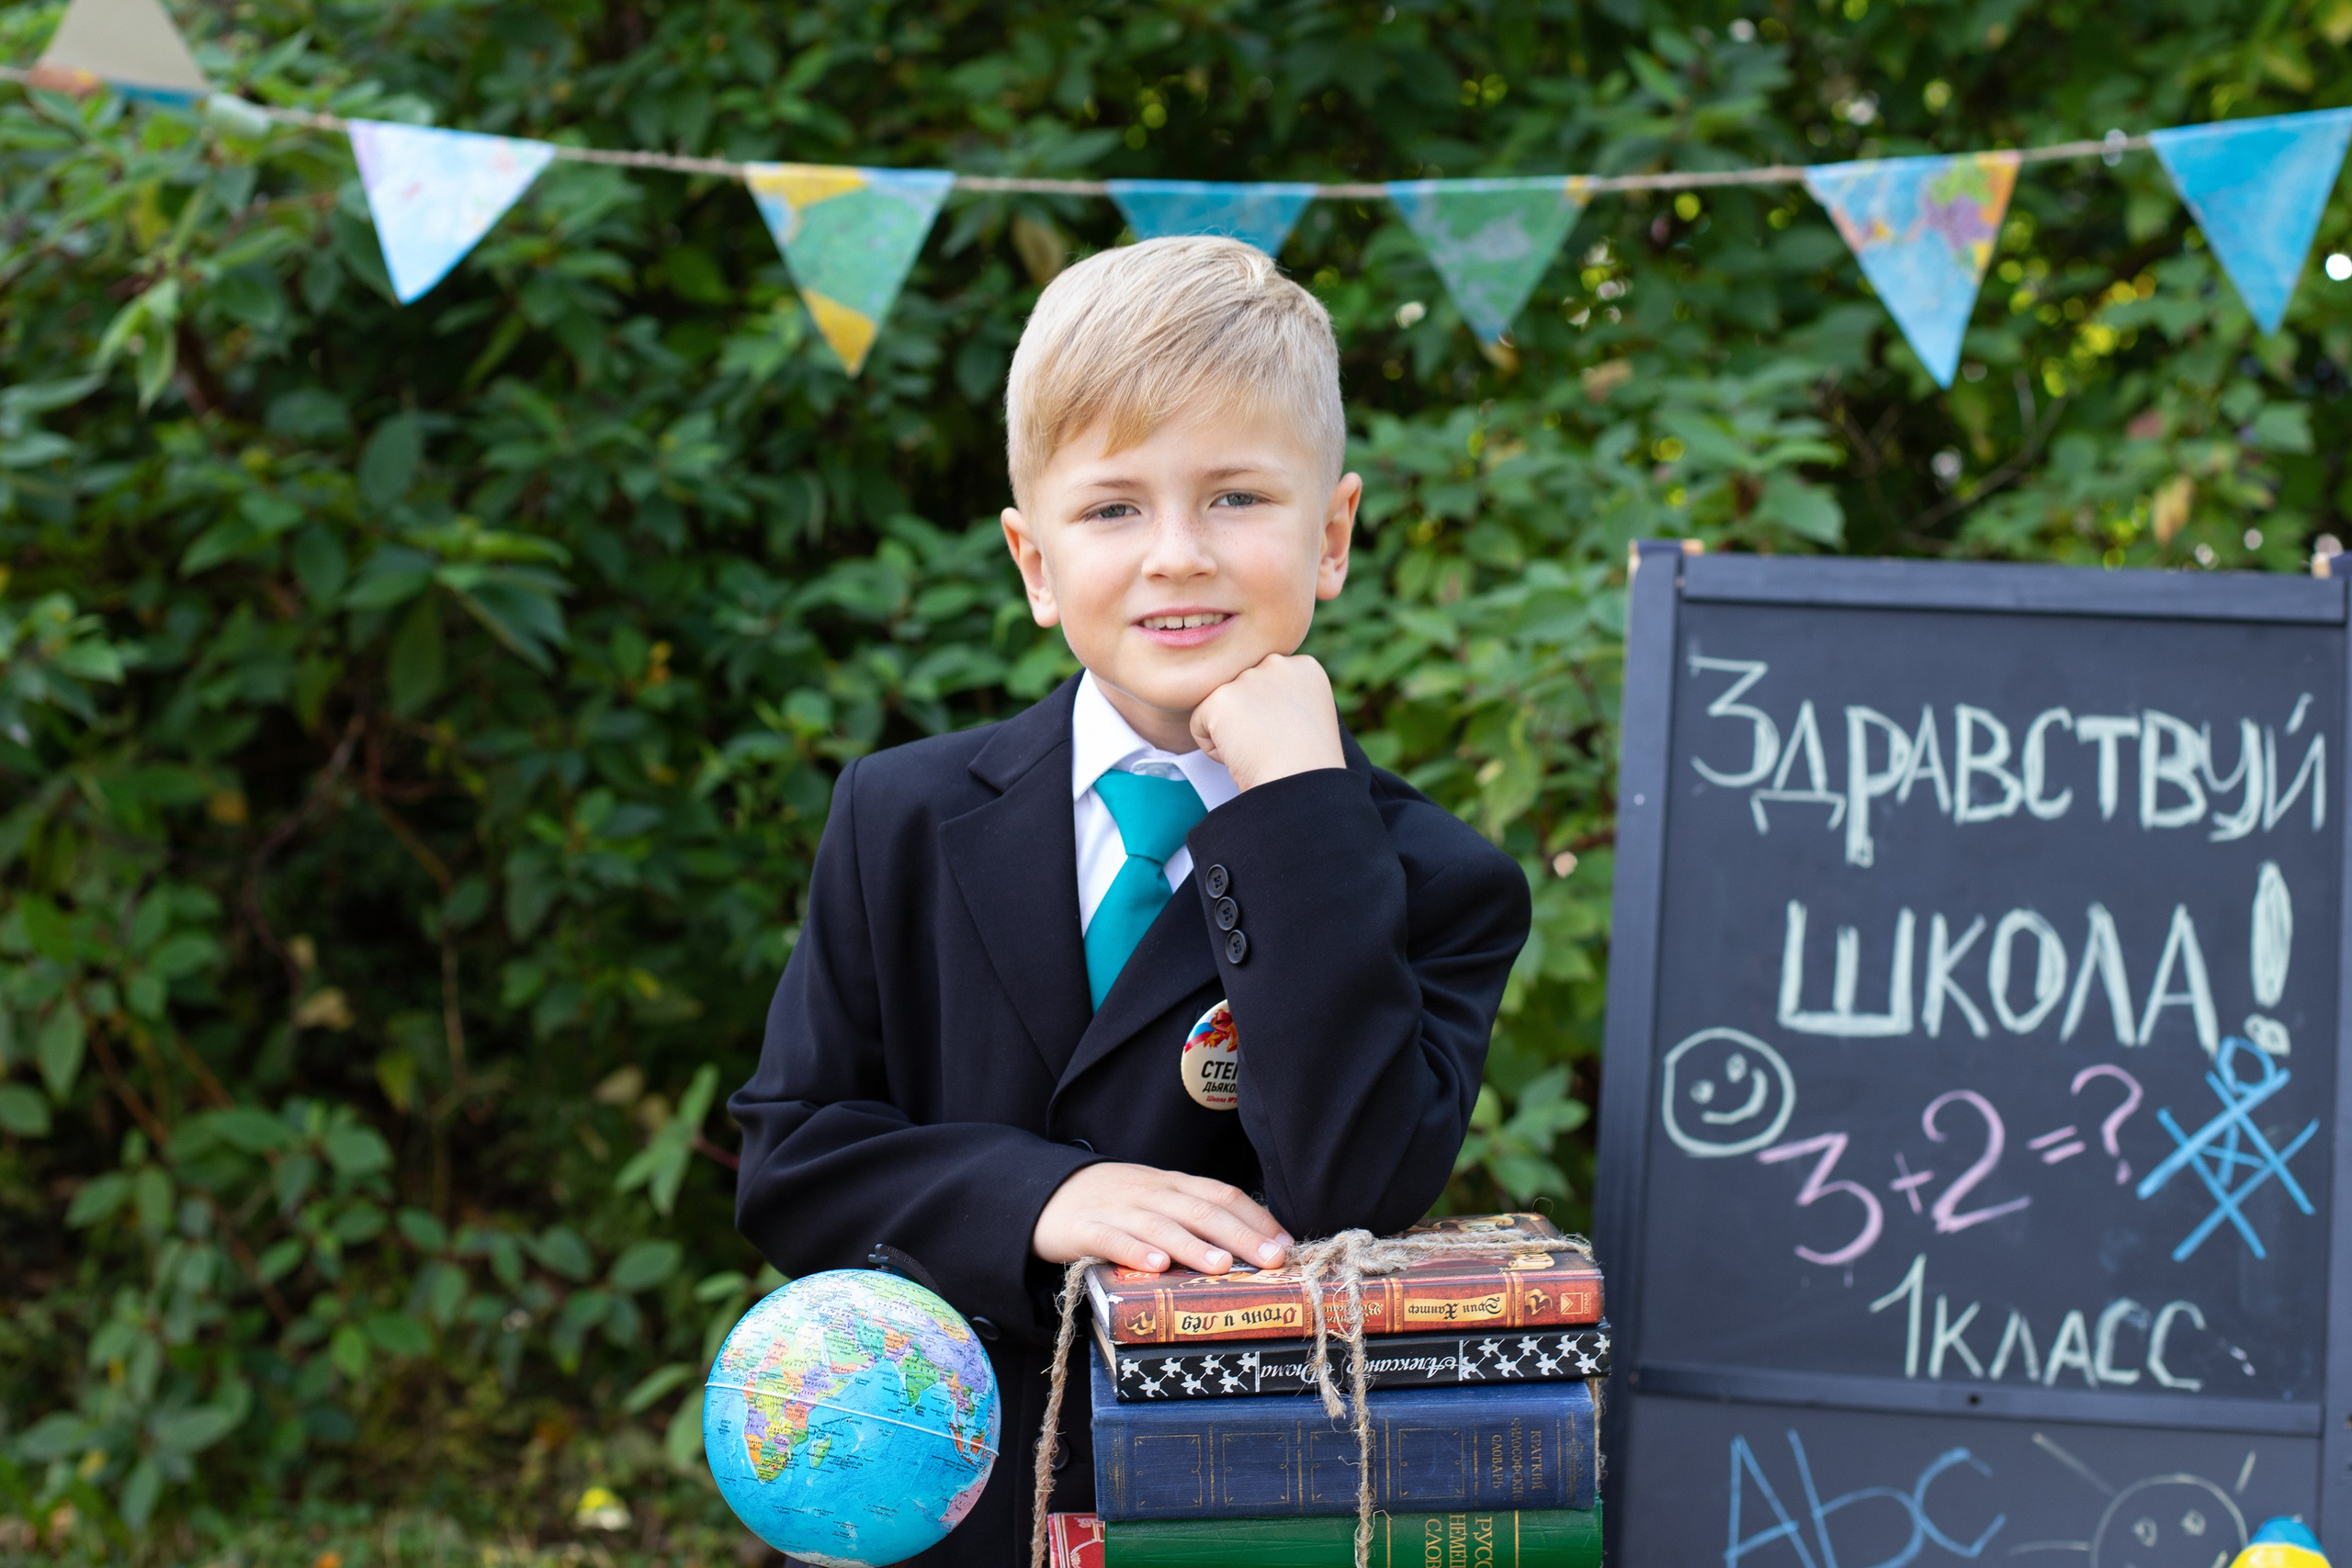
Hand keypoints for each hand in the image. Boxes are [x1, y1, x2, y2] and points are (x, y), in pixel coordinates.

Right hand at [1033, 1162, 1293, 1273]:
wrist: (1046, 1191)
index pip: (1221, 1195)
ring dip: (1194, 1246)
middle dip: (1240, 1235)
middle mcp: (1151, 1194)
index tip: (1285, 1243)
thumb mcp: (1156, 1200)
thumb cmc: (1113, 1203)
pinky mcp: (1086, 1229)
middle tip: (1271, 1259)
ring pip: (1162, 1225)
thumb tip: (1247, 1245)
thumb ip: (1193, 1216)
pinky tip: (1156, 1265)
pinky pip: (1113, 1240)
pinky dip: (1135, 1251)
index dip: (1256, 1218)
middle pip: (1201, 1211)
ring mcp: (1119, 1210)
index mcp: (1172, 1185)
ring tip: (1222, 1266)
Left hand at [1188, 653, 1344, 791]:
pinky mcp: (1221, 697)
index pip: (1266, 686)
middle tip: (1273, 746)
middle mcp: (1277, 663)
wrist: (1303, 782)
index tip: (1289, 738)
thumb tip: (1251, 705)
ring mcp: (1248, 677)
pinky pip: (1200, 724)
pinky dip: (1213, 749)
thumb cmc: (1308, 767)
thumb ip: (1284, 699)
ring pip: (1220, 708)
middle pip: (1241, 693)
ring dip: (1232, 735)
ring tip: (1261, 751)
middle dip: (1249, 722)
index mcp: (1304, 667)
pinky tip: (1243, 756)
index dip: (1272, 720)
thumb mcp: (1308, 719)